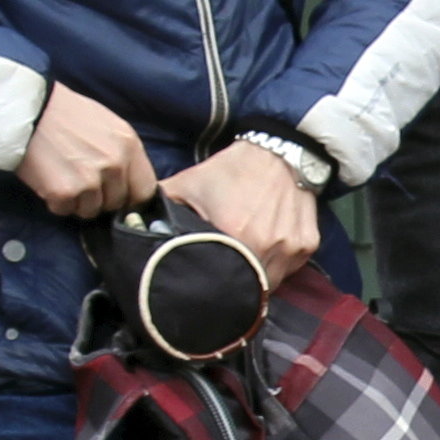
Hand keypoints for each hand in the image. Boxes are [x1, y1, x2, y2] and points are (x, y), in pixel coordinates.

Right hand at [18, 80, 157, 216]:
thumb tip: (131, 185)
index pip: (145, 191)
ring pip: (91, 211)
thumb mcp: (109, 125)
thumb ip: (124, 155)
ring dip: (77, 201)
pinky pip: (65, 210)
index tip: (119, 194)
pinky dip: (56, 201)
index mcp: (129, 146)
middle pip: (116, 204)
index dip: (130, 196)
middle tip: (80, 177)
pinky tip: (50, 178)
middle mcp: (114, 165)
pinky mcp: (64, 192)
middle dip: (100, 197)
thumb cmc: (68, 114)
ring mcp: (90, 181)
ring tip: (64, 174)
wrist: (29, 109)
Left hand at [159, 137, 320, 278]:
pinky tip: (266, 251)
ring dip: (257, 279)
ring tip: (243, 266)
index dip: (211, 290)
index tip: (203, 289)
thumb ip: (160, 208)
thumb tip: (132, 229)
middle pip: (248, 289)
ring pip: (271, 283)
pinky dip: (277, 266)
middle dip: (234, 287)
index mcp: (234, 234)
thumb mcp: (188, 184)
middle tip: (222, 279)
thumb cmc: (231, 169)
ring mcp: (290, 248)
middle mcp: (266, 246)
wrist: (280, 149)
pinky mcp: (307, 245)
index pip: (221, 283)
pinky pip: (290, 269)